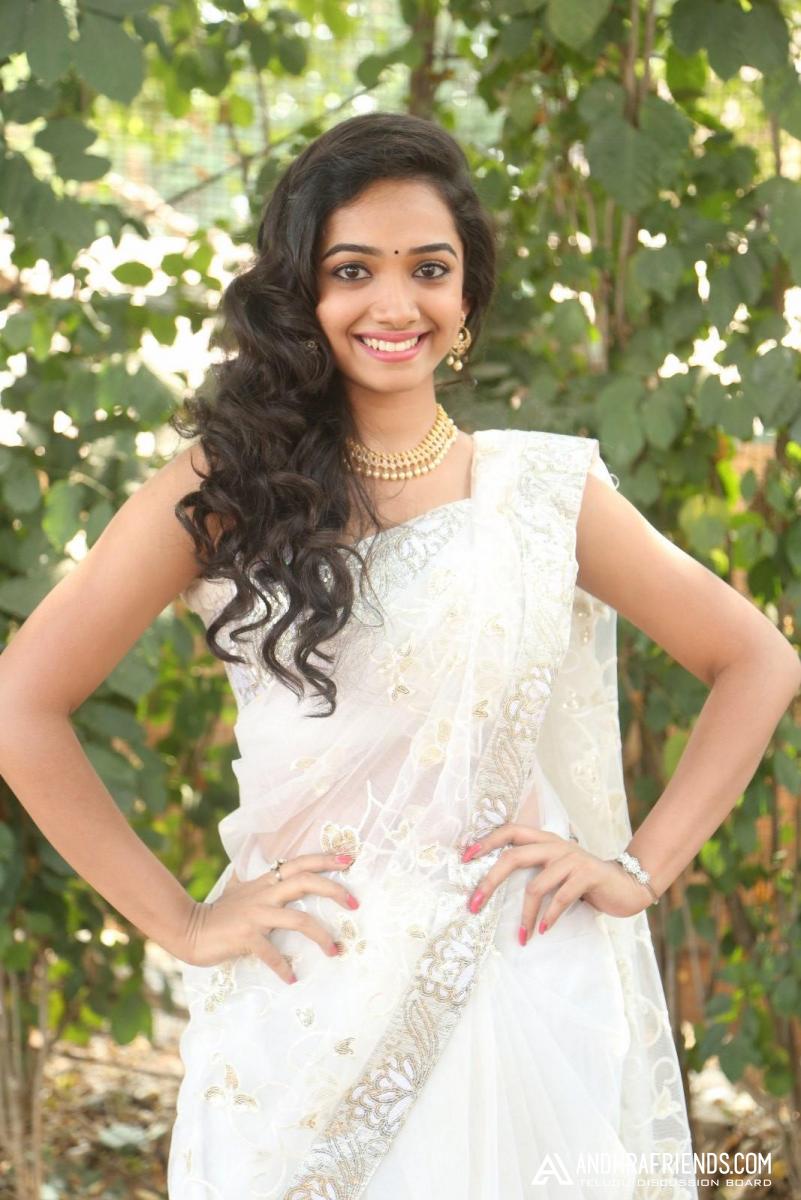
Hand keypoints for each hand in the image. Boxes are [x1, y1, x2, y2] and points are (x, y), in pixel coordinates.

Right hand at [181, 852, 359, 983]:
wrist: (189, 928)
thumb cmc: (218, 912)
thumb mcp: (239, 889)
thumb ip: (255, 880)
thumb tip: (262, 866)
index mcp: (266, 882)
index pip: (300, 863)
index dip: (325, 859)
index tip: (349, 859)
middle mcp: (264, 893)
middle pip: (305, 882)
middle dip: (334, 890)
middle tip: (356, 903)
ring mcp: (256, 915)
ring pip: (297, 919)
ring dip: (321, 936)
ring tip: (336, 951)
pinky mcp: (246, 937)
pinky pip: (271, 953)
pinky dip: (284, 967)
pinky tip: (292, 978)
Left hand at [460, 824, 652, 942]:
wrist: (626, 884)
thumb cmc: (583, 880)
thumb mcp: (556, 868)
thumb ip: (533, 868)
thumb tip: (494, 883)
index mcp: (544, 839)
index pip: (510, 831)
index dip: (487, 841)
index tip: (465, 857)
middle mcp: (555, 844)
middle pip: (514, 857)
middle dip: (491, 881)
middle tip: (474, 904)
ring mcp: (572, 858)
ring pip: (536, 885)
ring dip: (525, 914)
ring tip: (521, 935)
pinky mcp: (588, 874)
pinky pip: (560, 897)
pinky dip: (549, 916)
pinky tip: (543, 930)